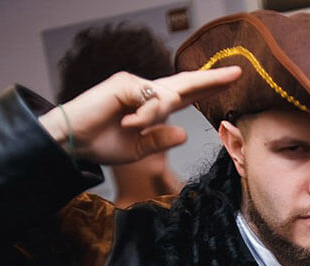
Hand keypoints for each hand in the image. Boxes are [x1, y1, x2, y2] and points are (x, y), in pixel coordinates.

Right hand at [38, 67, 241, 164]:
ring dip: (154, 115)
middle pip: (185, 83)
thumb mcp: (138, 148)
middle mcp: (144, 90)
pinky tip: (128, 121)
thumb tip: (184, 132)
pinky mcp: (123, 83)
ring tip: (131, 126)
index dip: (208, 88)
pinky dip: (144, 113)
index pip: (186, 94)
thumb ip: (160, 139)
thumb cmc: (100, 143)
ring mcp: (134, 84)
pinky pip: (148, 98)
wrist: (72, 143)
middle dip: (211, 79)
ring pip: (166, 97)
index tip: (232, 81)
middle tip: (237, 73)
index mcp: (150, 105)